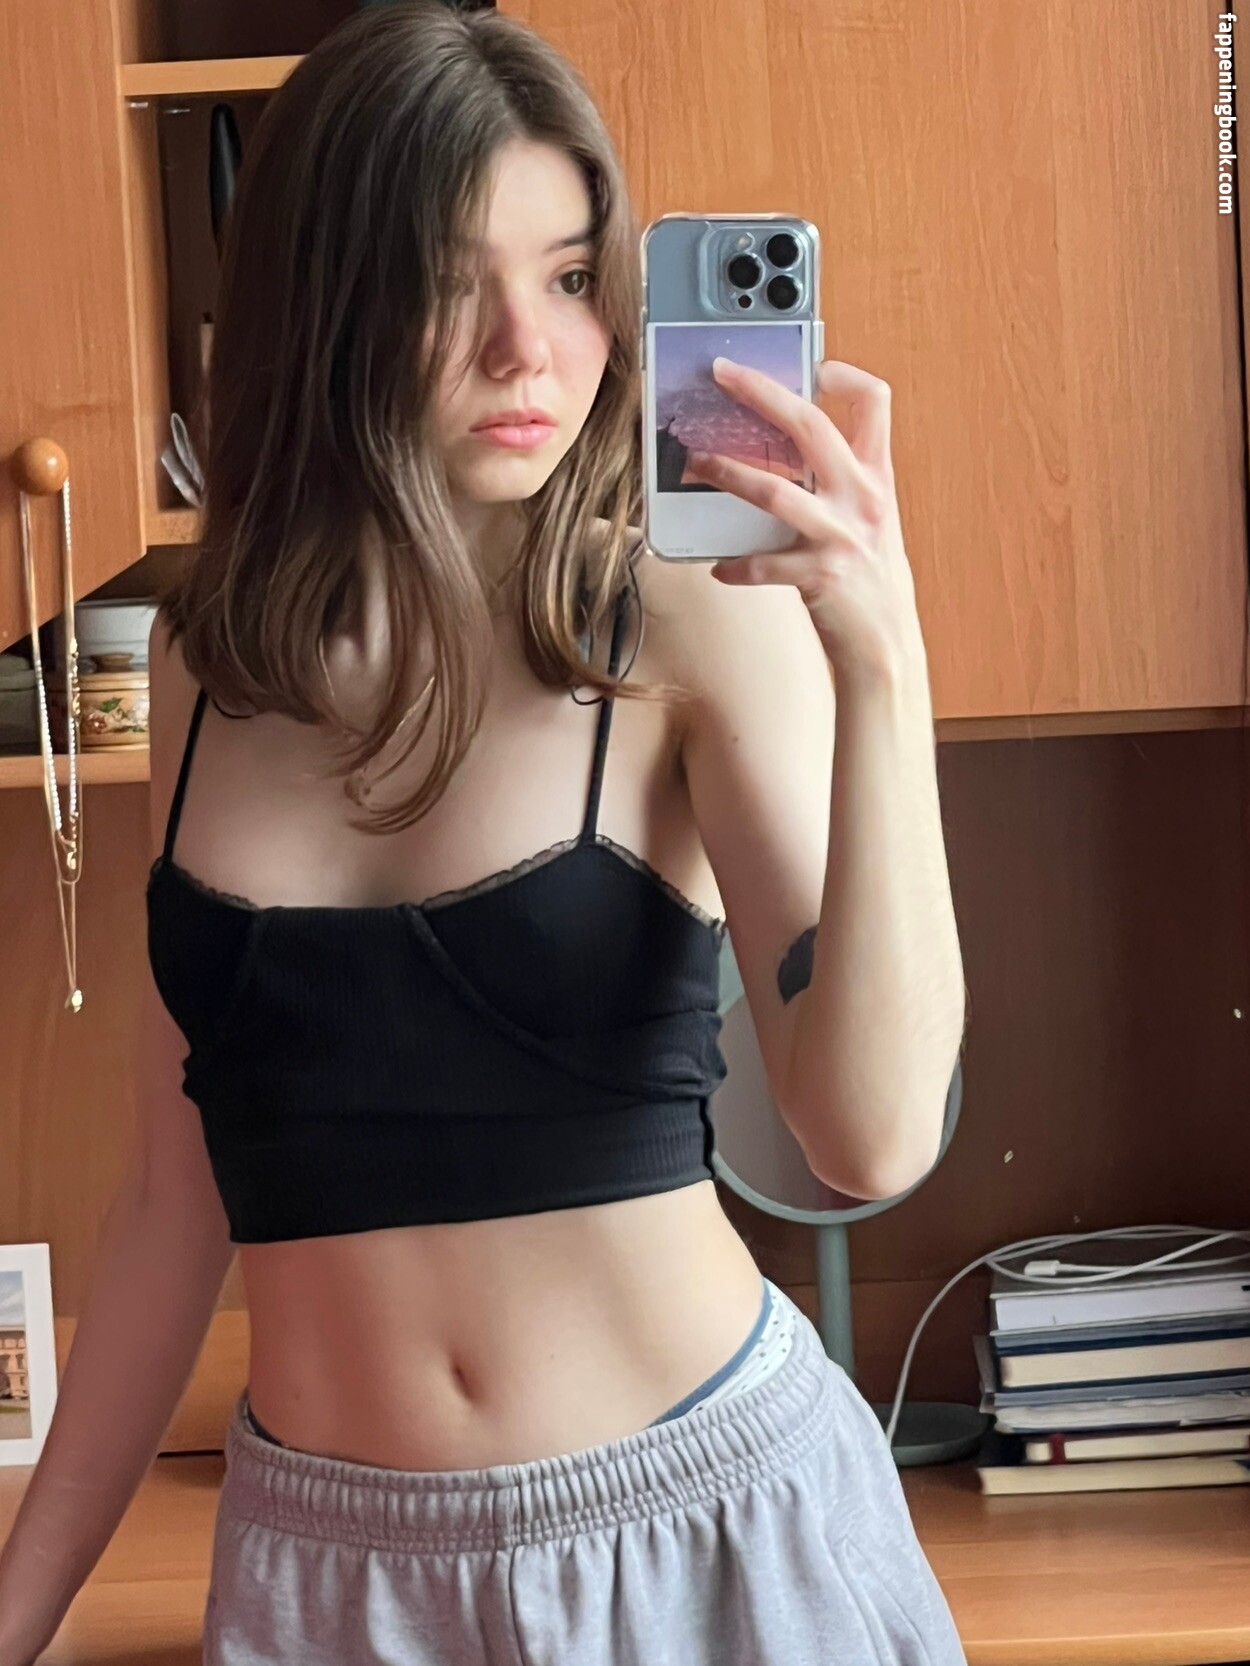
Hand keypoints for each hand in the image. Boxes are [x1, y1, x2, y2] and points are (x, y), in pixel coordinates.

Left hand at [686, 357, 923, 680]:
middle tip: (721, 373)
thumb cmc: (870, 580)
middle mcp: (862, 499)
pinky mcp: (820, 576)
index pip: (874, 403)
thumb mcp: (869, 520)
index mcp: (875, 478)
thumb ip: (839, 483)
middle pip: (811, 426)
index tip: (813, 365)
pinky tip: (719, 568)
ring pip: (774, 490)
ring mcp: (841, 536)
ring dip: (727, 472)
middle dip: (761, 392)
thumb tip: (785, 449)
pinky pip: (763, 564)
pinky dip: (737, 565)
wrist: (887, 645)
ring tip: (695, 463)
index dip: (845, 375)